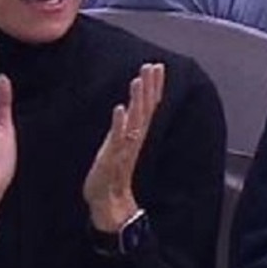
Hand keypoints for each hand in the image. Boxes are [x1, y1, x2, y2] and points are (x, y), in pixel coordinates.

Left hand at [83, 64, 164, 231]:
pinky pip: (118, 138)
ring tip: (138, 80)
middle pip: (145, 108)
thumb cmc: (111, 172)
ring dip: (137, 100)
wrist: (109, 201)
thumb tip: (127, 108)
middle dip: (149, 86)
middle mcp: (134, 138)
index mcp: (136, 134)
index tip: (157, 66)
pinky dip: (120, 123)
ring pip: (135, 120)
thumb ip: (124, 127)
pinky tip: (120, 109)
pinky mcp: (113, 157)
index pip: (149, 105)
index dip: (154, 86)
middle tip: (153, 66)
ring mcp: (124, 147)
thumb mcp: (117, 144)